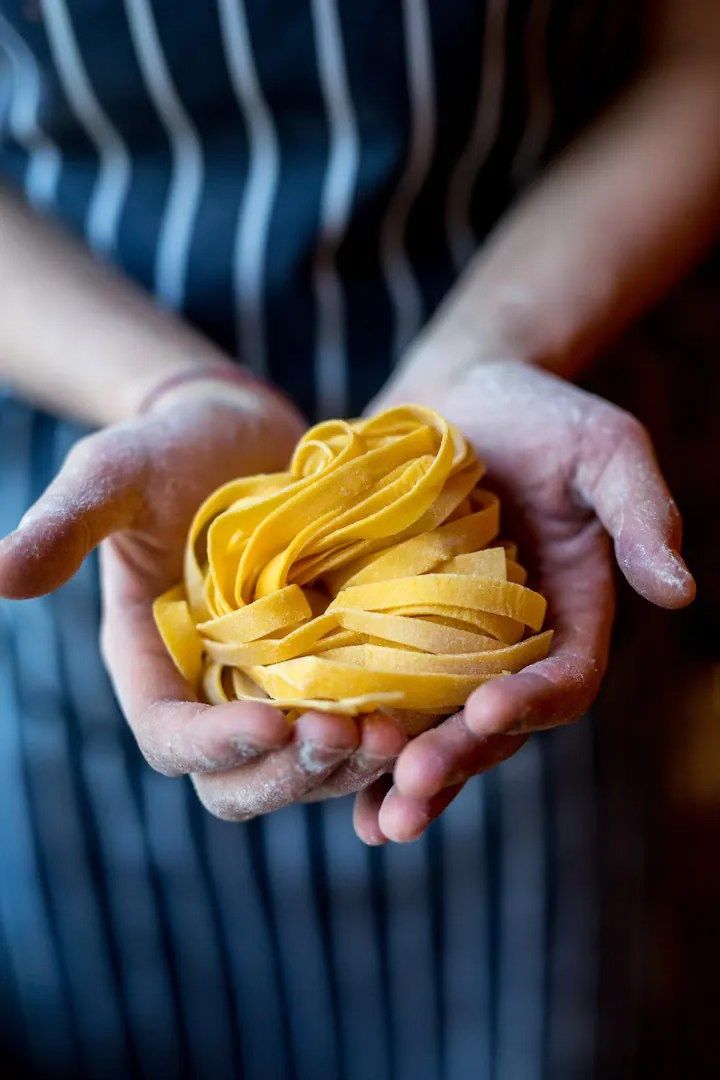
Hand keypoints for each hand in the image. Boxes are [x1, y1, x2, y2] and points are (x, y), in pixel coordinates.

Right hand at [0, 380, 405, 818]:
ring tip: (402, 734)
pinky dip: (394, 743)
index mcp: (157, 667)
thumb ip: (67, 522)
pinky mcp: (339, 668)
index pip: (173, 738)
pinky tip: (432, 726)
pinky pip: (364, 727)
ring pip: (311, 766)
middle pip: (245, 779)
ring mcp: (283, 687)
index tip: (269, 721)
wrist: (247, 433)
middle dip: (293, 774)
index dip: (215, 746)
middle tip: (352, 738)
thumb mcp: (115, 471)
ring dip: (354, 766)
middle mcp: (219, 692)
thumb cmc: (173, 448)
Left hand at [354, 358, 694, 843]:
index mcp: (567, 616)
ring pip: (429, 728)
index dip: (530, 703)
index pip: (562, 681)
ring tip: (372, 821)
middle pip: (490, 726)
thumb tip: (680, 592)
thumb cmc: (537, 414)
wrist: (454, 392)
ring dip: (402, 778)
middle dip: (454, 763)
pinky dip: (354, 734)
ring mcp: (443, 644)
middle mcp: (506, 647)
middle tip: (409, 798)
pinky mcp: (384, 629)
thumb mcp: (602, 448)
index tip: (485, 711)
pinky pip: (373, 692)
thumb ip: (639, 512)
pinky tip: (319, 766)